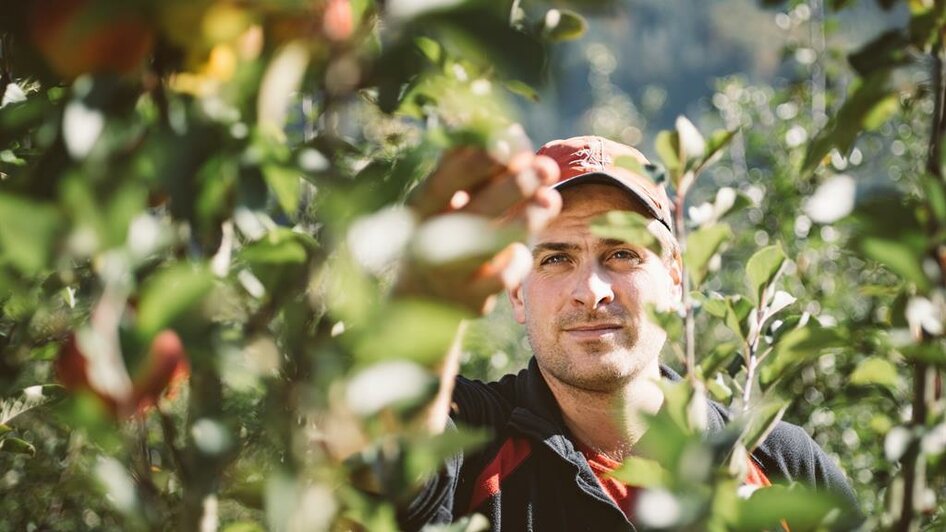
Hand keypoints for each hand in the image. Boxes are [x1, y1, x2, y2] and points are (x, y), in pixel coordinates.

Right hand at [397, 145, 561, 313]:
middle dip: (515, 187)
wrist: (421, 298)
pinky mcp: (469, 301)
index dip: (478, 161)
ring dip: (528, 219)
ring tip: (551, 199)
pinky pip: (505, 275)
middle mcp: (427, 243)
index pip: (444, 182)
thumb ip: (472, 168)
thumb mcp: (444, 200)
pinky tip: (519, 248)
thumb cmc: (441, 230)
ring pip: (494, 244)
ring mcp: (448, 274)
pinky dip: (517, 257)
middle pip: (475, 211)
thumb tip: (510, 132)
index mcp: (418, 211)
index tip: (511, 138)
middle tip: (547, 167)